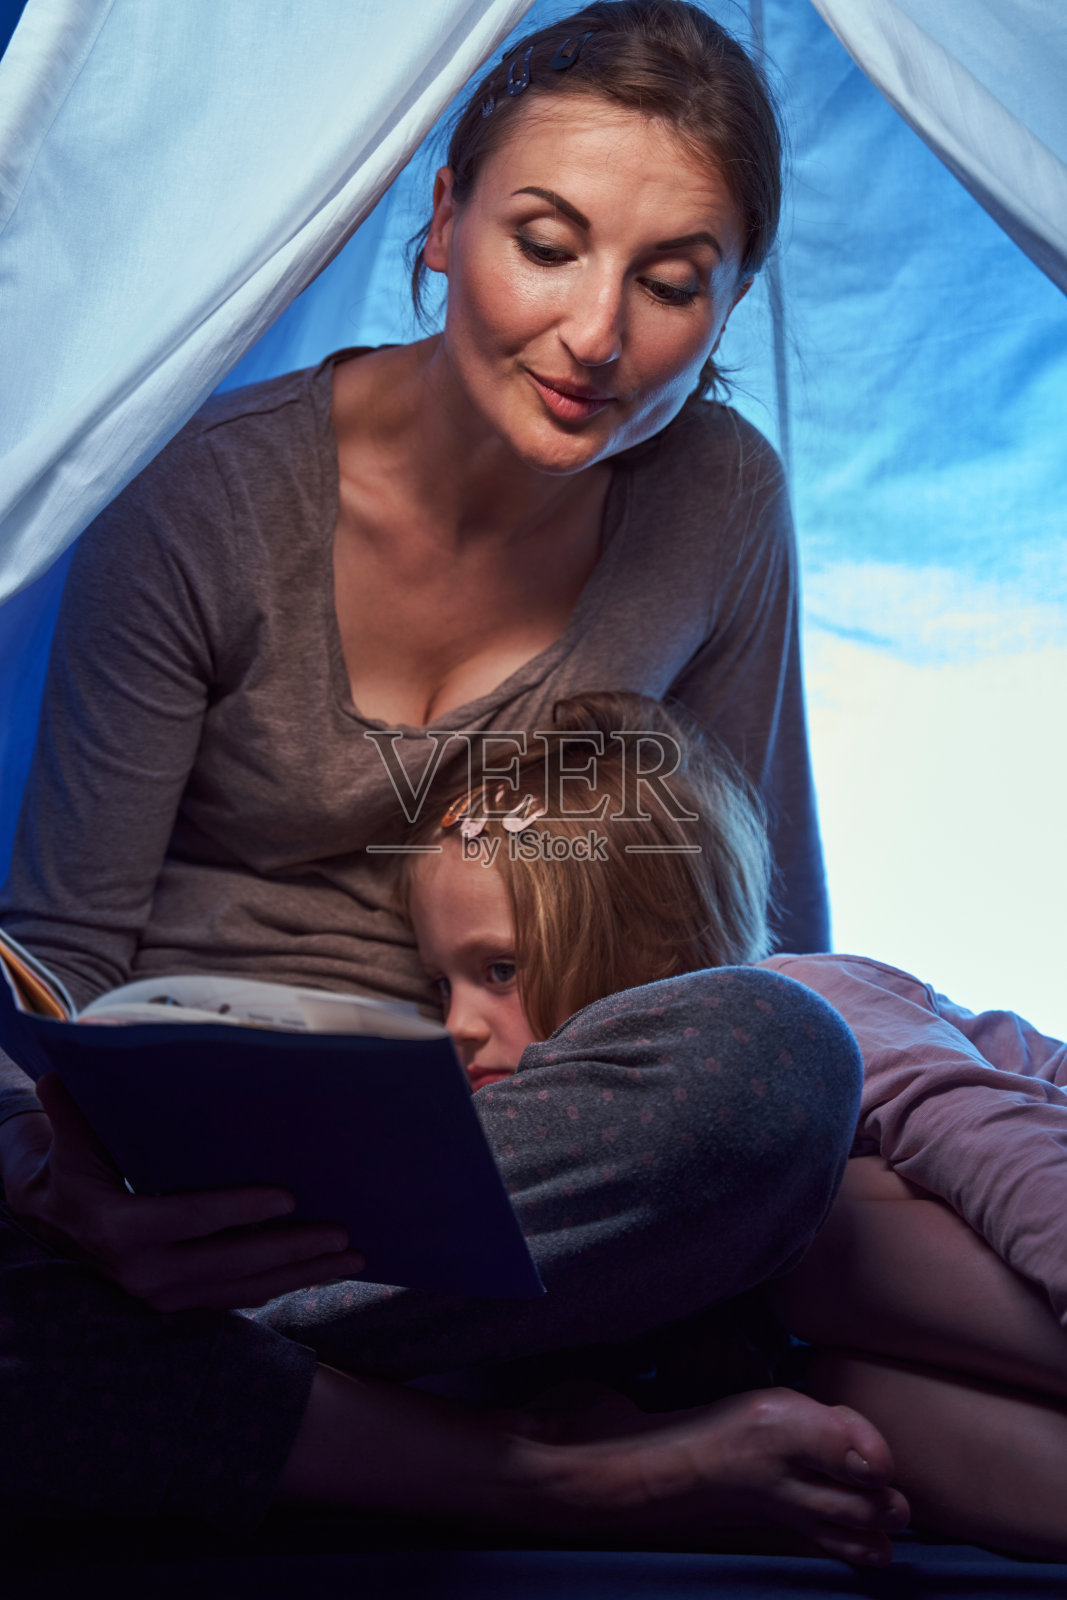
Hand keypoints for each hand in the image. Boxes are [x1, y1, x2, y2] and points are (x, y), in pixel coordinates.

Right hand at [5, 1075, 364, 1311]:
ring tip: (352, 1255)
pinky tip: (325, 1270)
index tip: (289, 1197)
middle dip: (291, 1250)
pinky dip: (285, 1285)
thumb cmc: (72, 1168)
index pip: (189, 1219)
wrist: (54, 1225)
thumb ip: (74, 1108)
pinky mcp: (183, 1303)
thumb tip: (67, 1060)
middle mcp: (143, 1272)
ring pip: (244, 1289)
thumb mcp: (70, 1138)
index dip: (239, 1211)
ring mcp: (165, 1295)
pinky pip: (241, 1297)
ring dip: (302, 1274)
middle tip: (343, 1232)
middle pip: (230, 1264)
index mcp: (119, 1228)